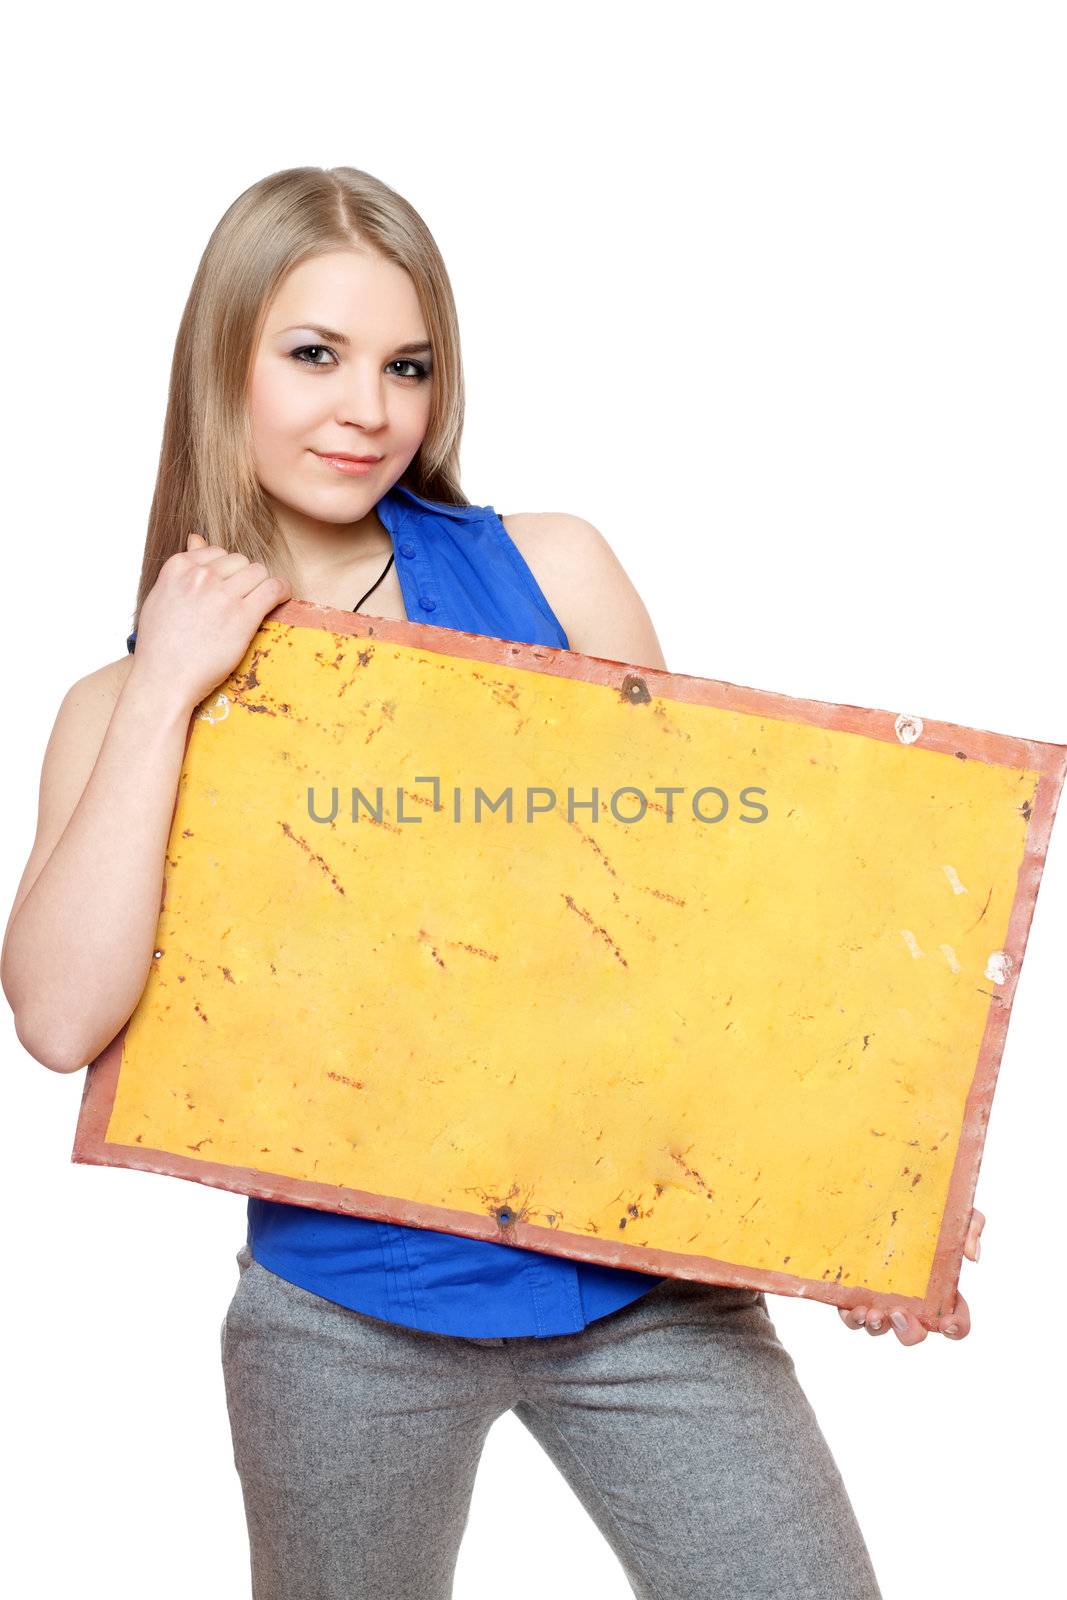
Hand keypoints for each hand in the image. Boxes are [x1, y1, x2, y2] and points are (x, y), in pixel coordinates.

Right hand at [130, 532, 290, 712]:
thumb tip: (196, 537)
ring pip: (258, 571)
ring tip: (256, 604)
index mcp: (178, 567)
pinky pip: (273, 588)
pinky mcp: (243, 615)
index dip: (226, 572)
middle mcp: (201, 576)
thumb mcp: (163, 596)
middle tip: (239, 602)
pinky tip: (281, 597)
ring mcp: (222, 595)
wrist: (164, 679)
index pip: (217, 552)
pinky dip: (282, 590)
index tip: (225, 590)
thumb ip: (184, 567)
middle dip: (243, 579)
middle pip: (240, 561)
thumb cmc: (161, 644)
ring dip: (261, 585)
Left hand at [837, 1207, 984, 1344]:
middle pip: (915, 1333)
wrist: (882, 1195)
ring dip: (878, 1327)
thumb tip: (971, 1255)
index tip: (948, 1323)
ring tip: (873, 1313)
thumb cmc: (924, 1209)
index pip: (955, 1322)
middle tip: (900, 1313)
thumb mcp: (953, 1213)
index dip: (956, 1328)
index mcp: (939, 1291)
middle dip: (909, 1331)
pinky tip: (855, 1309)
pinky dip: (854, 1319)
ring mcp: (882, 1299)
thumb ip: (972, 1227)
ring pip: (881, 1328)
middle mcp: (911, 1302)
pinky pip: (853, 1316)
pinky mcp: (856, 1293)